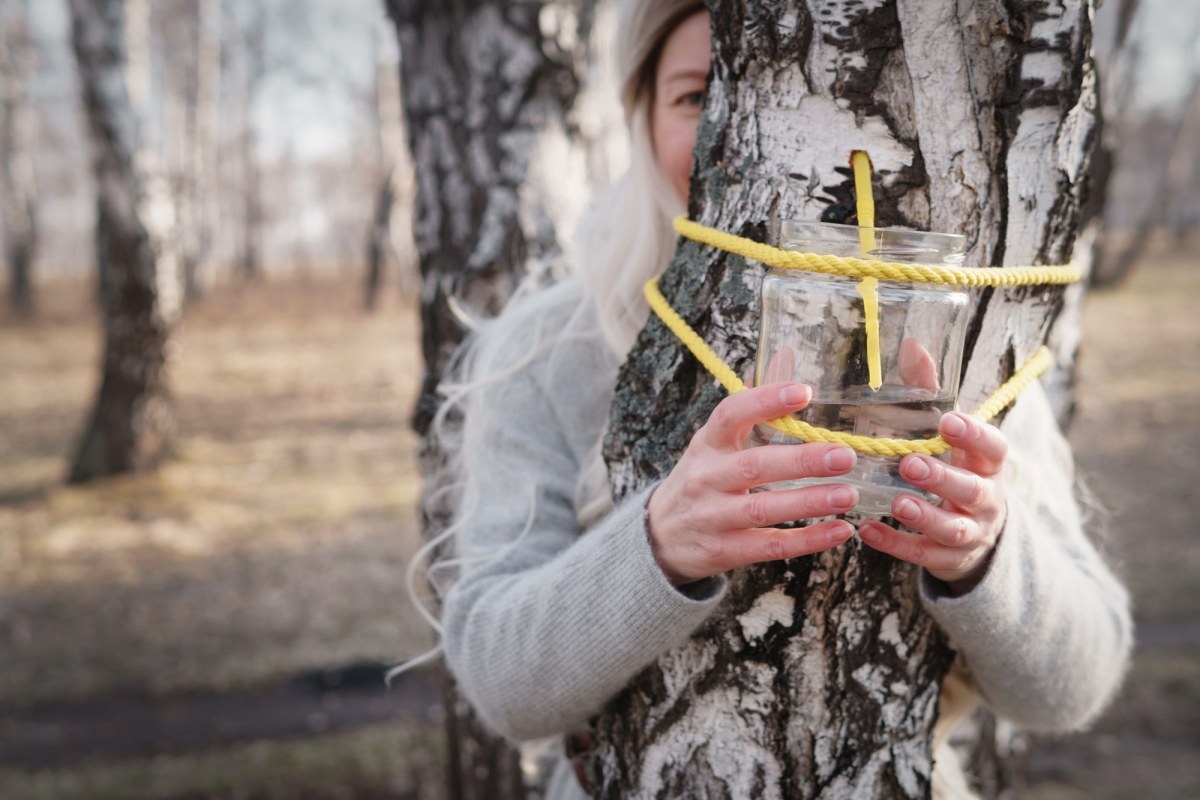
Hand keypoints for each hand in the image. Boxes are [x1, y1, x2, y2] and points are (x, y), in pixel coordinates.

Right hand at [647, 382, 858, 585]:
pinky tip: (840, 530)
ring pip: (762, 509)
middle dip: (801, 461)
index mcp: (707, 444)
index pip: (730, 415)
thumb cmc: (702, 479)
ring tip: (849, 494)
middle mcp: (706, 478)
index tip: (804, 392)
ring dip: (808, 502)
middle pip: (753, 466)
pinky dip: (807, 540)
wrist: (661, 536)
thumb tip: (785, 355)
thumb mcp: (715, 443)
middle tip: (845, 455)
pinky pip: (770, 546)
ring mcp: (713, 517)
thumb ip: (752, 406)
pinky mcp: (725, 551)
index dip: (765, 402)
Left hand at [858, 411, 1007, 594]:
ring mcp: (970, 533)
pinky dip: (895, 544)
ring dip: (925, 516)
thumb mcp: (949, 435)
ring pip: (952, 529)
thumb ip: (930, 393)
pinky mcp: (947, 559)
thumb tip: (913, 346)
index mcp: (987, 465)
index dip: (974, 436)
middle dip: (942, 479)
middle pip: (972, 491)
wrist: (978, 532)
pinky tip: (867, 531)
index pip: (993, 448)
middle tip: (910, 464)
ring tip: (897, 503)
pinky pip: (923, 554)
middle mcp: (984, 500)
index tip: (948, 421)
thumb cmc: (956, 467)